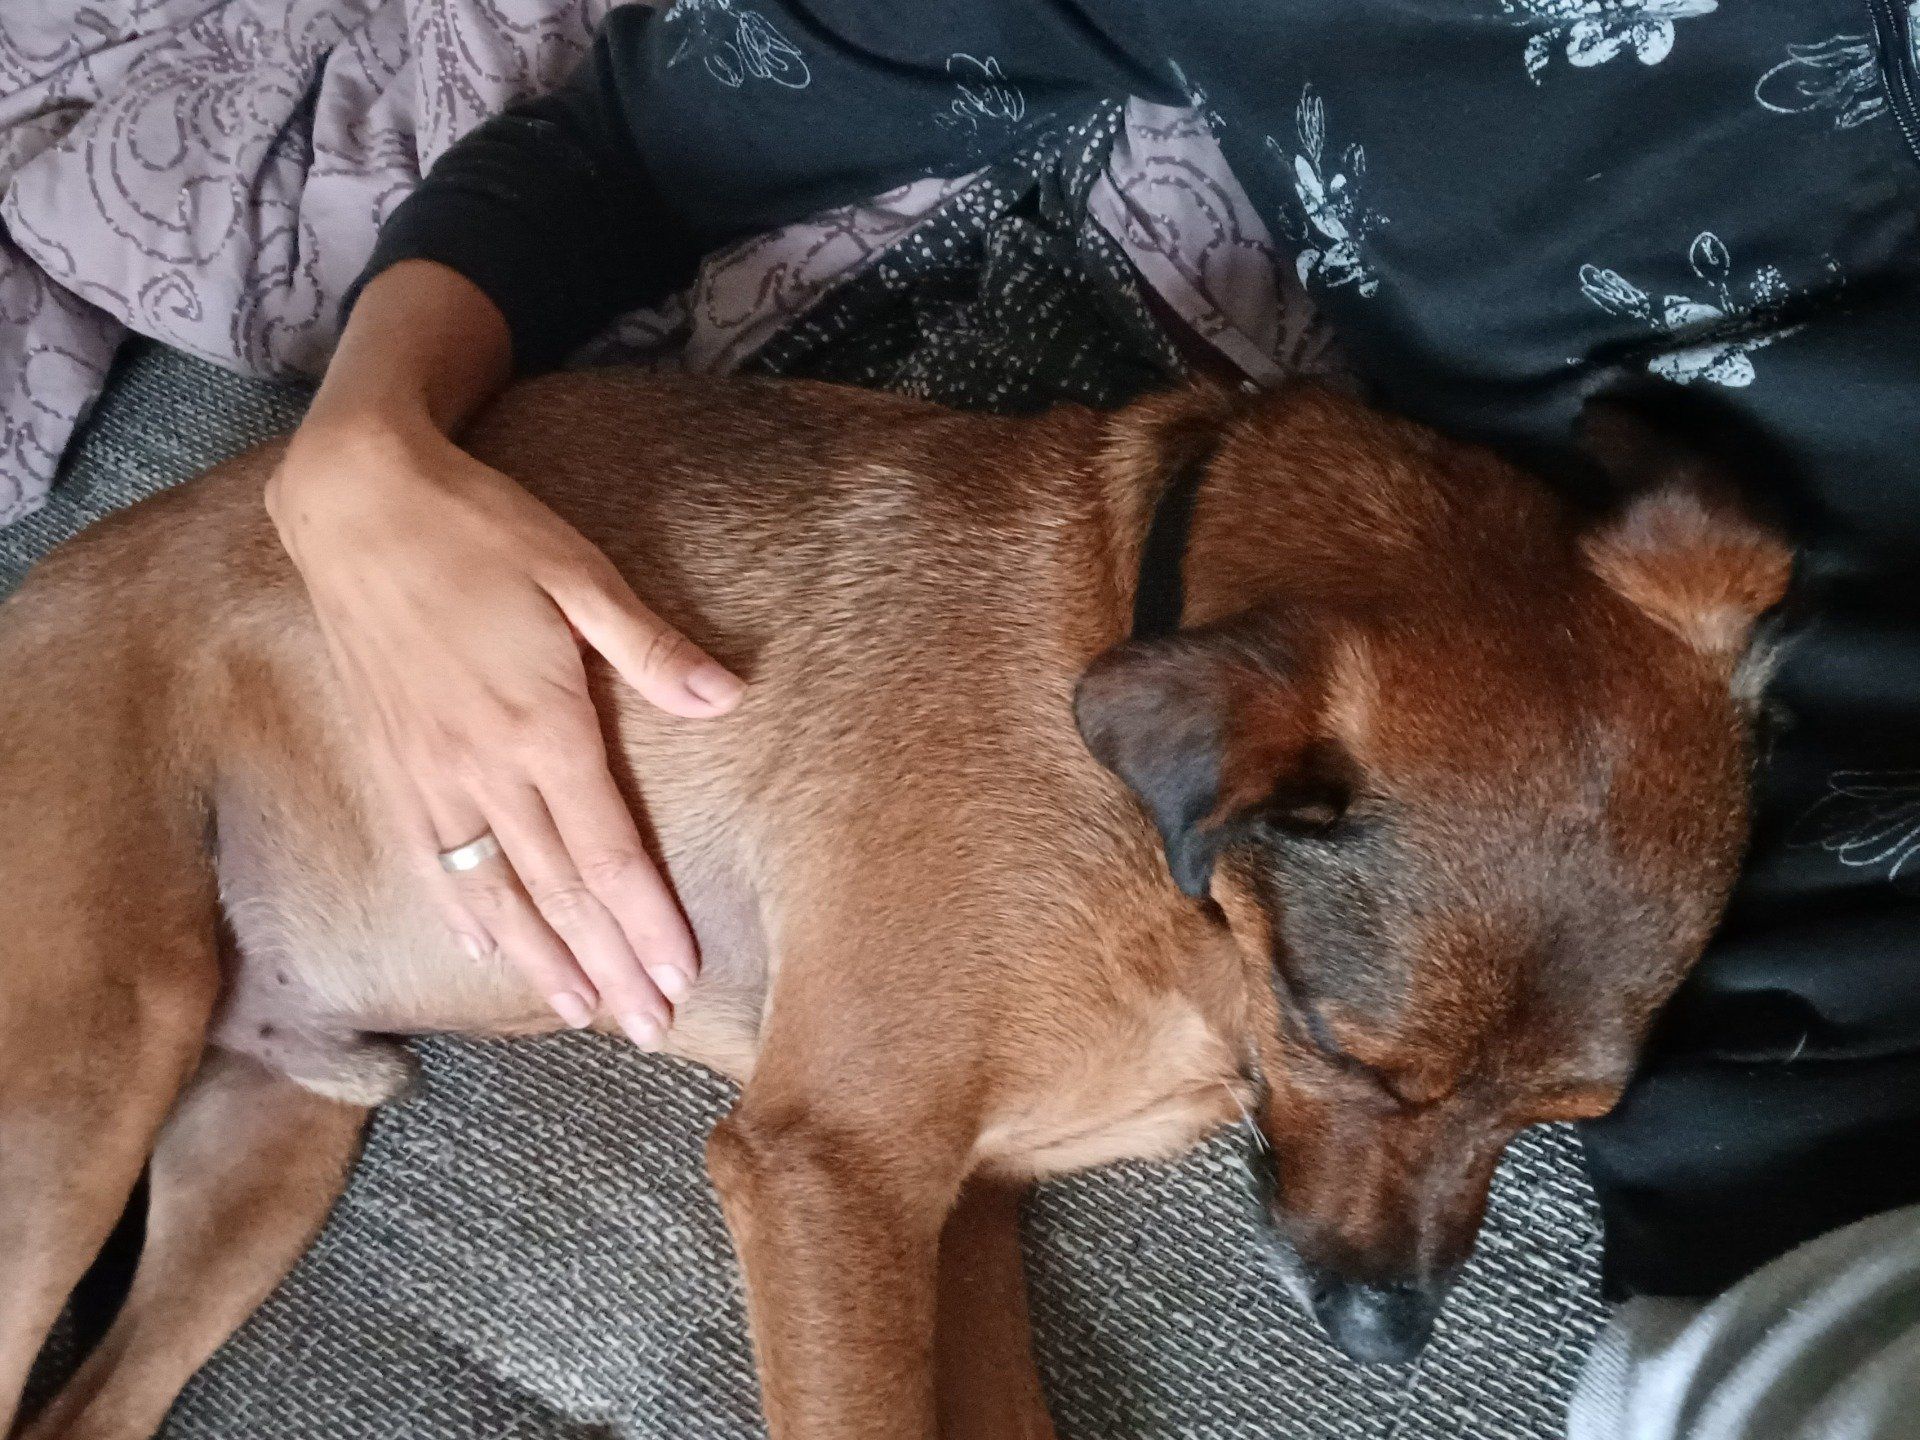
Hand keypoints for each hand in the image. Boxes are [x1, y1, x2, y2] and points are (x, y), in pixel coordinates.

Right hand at [267, 421, 741, 1045]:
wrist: (357, 503)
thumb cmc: (482, 531)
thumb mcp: (579, 574)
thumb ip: (651, 648)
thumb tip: (728, 695)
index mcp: (542, 725)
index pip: (606, 852)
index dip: (646, 921)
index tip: (680, 979)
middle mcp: (484, 765)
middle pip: (558, 890)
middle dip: (608, 965)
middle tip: (648, 1027)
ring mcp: (431, 770)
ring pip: (494, 890)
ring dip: (541, 958)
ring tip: (580, 1013)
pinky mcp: (393, 760)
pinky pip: (431, 856)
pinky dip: (461, 910)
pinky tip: (483, 946)